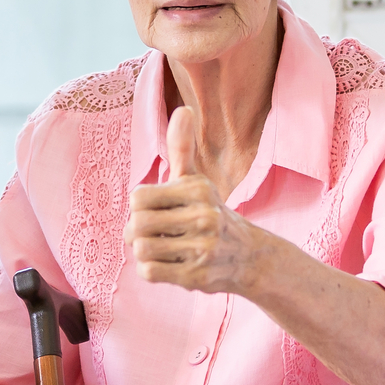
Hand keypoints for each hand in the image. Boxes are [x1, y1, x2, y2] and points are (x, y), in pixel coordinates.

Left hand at [126, 106, 269, 294]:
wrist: (248, 257)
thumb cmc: (210, 213)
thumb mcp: (196, 180)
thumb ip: (182, 147)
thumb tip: (184, 109)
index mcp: (197, 190)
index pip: (138, 197)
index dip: (139, 207)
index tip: (155, 211)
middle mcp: (203, 217)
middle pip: (136, 225)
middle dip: (137, 232)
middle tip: (153, 234)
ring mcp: (203, 248)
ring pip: (142, 249)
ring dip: (145, 252)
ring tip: (163, 248)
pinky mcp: (198, 276)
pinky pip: (150, 272)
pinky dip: (151, 270)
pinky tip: (167, 264)